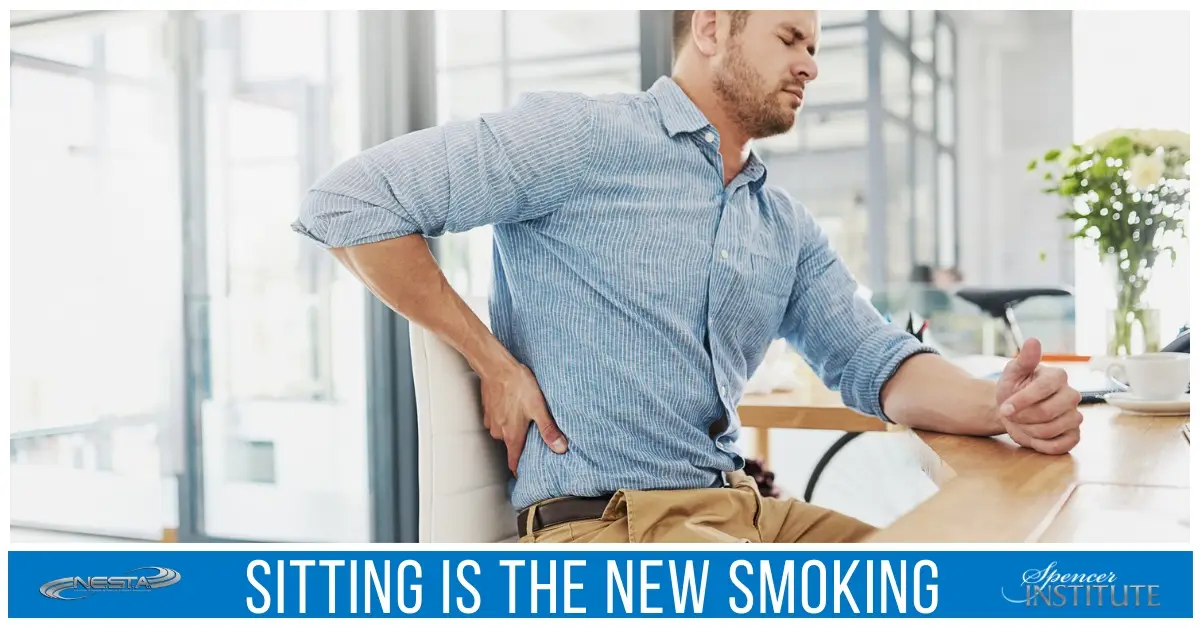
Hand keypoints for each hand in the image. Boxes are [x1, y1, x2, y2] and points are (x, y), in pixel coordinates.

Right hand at [480, 363, 566, 474]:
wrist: (496, 367)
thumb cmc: (518, 385)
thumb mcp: (539, 408)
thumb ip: (548, 429)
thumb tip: (560, 448)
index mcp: (512, 435)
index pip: (513, 463)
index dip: (520, 471)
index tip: (525, 476)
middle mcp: (499, 432)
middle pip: (511, 446)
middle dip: (521, 443)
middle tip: (533, 436)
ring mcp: (491, 421)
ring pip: (504, 431)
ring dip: (513, 428)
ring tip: (524, 418)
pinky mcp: (488, 410)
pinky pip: (498, 420)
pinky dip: (506, 417)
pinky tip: (514, 406)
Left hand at [994, 338, 1082, 454]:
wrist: (1013, 410)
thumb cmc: (1013, 389)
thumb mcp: (1012, 373)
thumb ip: (1023, 359)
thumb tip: (1033, 340)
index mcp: (1057, 376)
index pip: (1043, 389)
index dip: (1021, 401)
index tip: (1004, 408)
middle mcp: (1072, 395)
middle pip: (1048, 412)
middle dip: (1023, 417)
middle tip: (1012, 416)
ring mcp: (1075, 416)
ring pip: (1052, 430)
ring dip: (1028, 431)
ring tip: (1021, 424)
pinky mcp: (1074, 434)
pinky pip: (1060, 446)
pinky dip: (1040, 445)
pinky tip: (1031, 437)